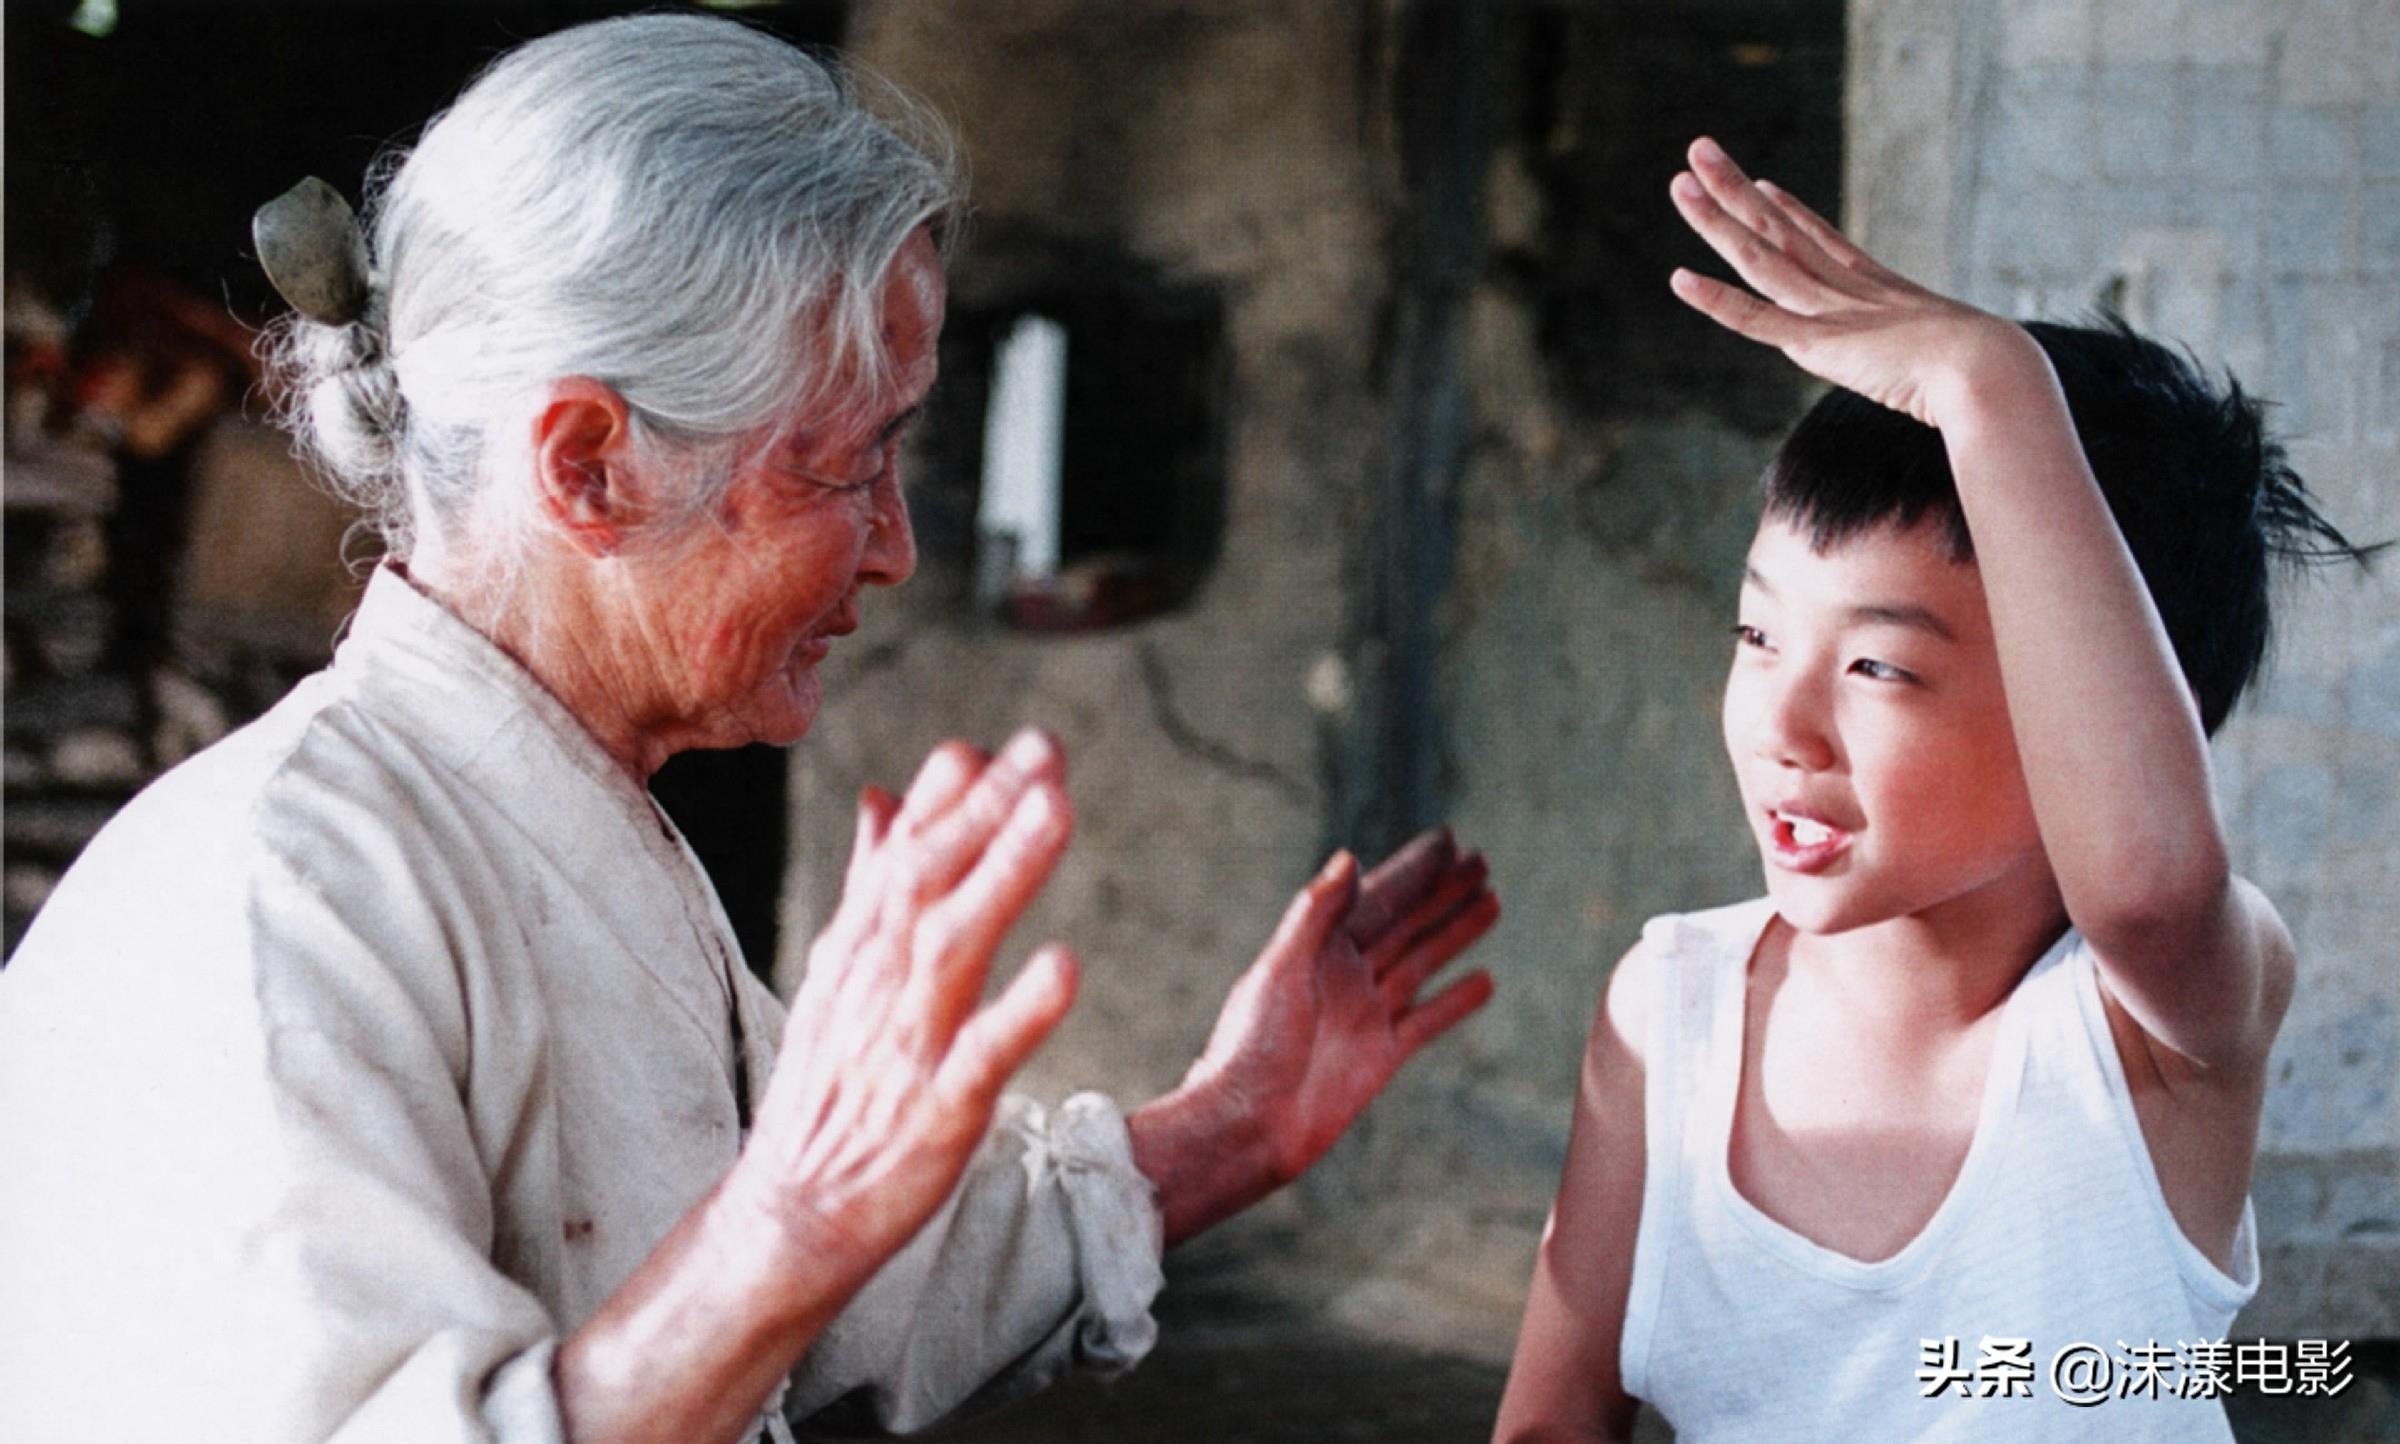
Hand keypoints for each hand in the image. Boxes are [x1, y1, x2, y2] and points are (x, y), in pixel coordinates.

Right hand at [727, 729, 1080, 1286]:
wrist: (791, 1213)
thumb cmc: (829, 1090)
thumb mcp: (839, 975)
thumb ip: (869, 884)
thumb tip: (882, 795)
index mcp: (860, 951)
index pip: (902, 854)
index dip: (948, 795)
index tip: (995, 741)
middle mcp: (878, 985)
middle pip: (929, 881)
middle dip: (985, 809)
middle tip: (1046, 748)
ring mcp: (906, 1046)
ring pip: (954, 946)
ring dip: (1004, 874)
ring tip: (1057, 812)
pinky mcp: (938, 1111)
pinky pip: (981, 1054)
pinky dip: (1020, 1009)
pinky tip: (1065, 966)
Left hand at [1134, 827, 1499, 1242]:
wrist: (1249, 1126)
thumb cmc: (1250, 1047)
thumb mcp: (1281, 971)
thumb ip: (1314, 916)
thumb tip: (1349, 859)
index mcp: (1317, 949)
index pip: (1377, 897)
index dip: (1413, 869)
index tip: (1450, 840)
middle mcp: (1344, 975)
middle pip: (1405, 923)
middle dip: (1442, 893)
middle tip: (1481, 860)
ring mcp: (1365, 1014)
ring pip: (1422, 962)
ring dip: (1455, 933)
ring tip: (1492, 901)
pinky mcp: (1381, 1055)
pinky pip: (1428, 1019)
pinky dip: (1455, 1000)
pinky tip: (1485, 980)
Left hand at [1667, 136, 2046, 427]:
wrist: (1987, 369)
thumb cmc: (1981, 372)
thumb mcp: (1944, 356)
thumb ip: (1923, 357)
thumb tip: (1936, 377)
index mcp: (1876, 287)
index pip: (1820, 240)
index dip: (1788, 211)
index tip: (1762, 184)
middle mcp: (1844, 287)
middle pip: (1778, 229)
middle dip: (1734, 189)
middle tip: (1698, 149)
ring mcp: (1827, 310)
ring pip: (1758, 256)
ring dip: (1715, 220)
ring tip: (1680, 181)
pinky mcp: (1816, 343)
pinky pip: (1756, 319)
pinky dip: (1717, 301)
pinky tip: (1679, 278)